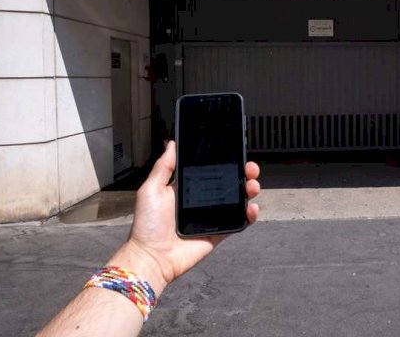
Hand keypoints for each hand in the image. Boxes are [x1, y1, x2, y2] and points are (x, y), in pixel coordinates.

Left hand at [108, 141, 259, 295]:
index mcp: (188, 188)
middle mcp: (202, 200)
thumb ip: (164, 167)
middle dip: (243, 172)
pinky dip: (250, 214)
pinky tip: (252, 208)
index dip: (225, 161)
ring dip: (249, 190)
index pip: (211, 170)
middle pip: (229, 182)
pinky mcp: (220, 232)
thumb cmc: (147, 225)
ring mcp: (213, 216)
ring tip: (252, 186)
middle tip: (249, 168)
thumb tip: (172, 144)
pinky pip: (239, 221)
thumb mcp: (151, 189)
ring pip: (238, 199)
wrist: (153, 257)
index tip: (235, 152)